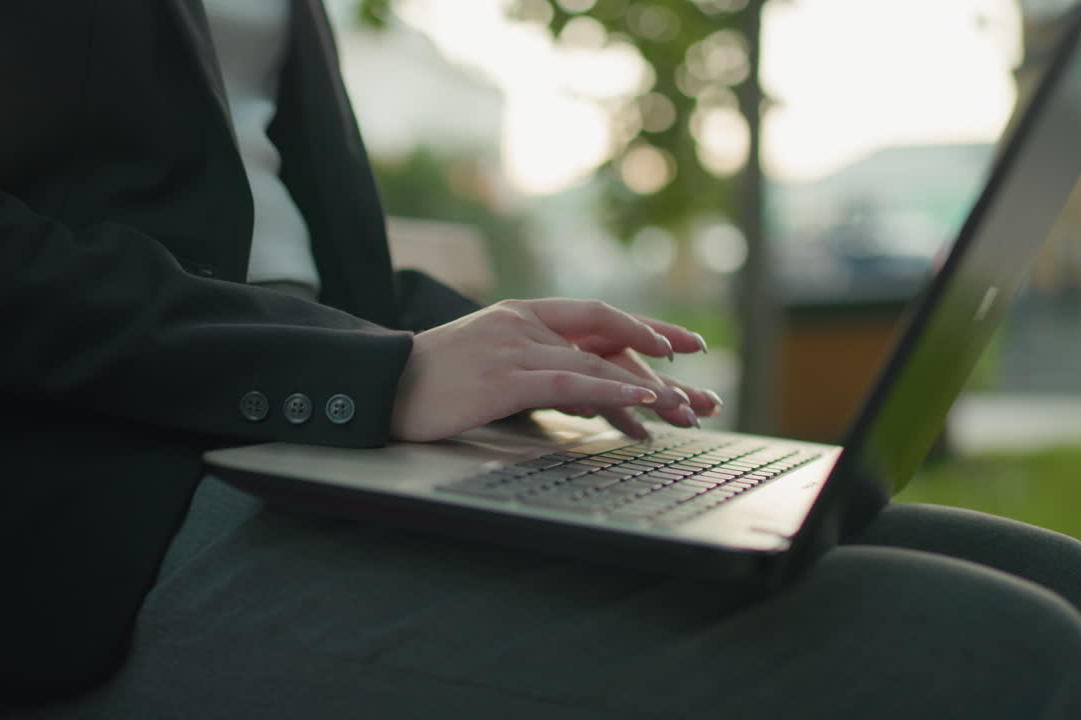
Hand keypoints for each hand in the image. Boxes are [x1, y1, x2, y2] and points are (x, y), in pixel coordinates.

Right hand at [389, 299, 700, 441]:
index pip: (597, 315)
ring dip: (647, 388)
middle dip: (659, 354)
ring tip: (685, 408)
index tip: (680, 343)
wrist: (380, 386)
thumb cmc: (432, 382)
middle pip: (609, 335)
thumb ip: (533, 364)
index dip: (641, 326)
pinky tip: (642, 404)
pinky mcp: (505, 378)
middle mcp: (525, 323)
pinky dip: (612, 393)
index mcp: (522, 315)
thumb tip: (581, 389)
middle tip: (700, 377)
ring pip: (598, 363)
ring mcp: (516, 348)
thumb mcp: (488, 361)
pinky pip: (571, 382)